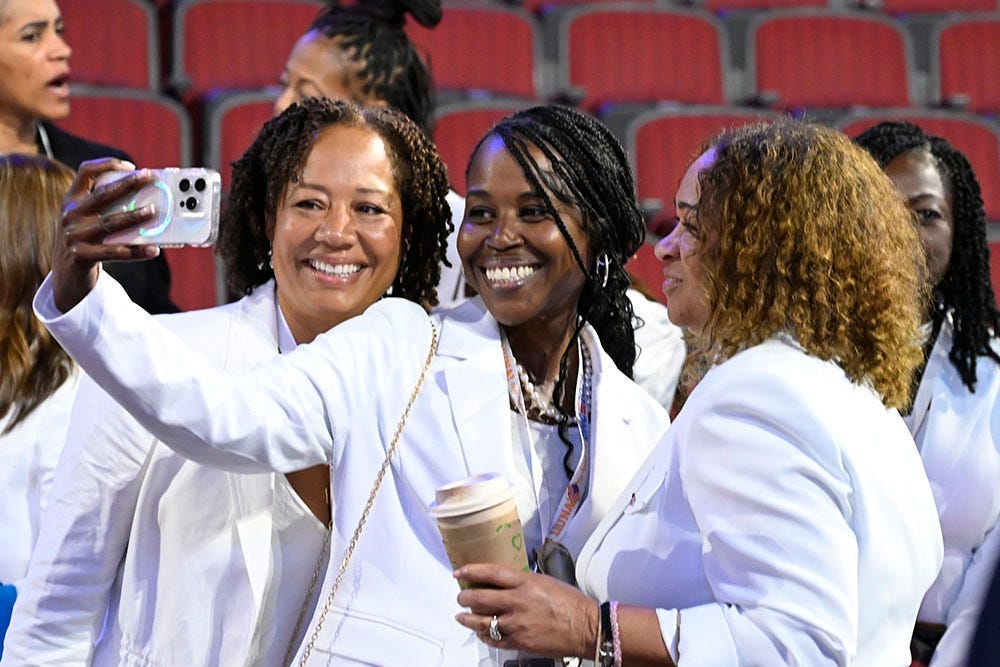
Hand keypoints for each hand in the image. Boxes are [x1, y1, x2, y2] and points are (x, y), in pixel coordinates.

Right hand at [51, 158, 159, 311]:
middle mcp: (70, 215)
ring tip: (153, 211)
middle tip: (149, 177)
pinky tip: (153, 250)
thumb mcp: (86, 220)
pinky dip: (137, 251)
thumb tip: (148, 201)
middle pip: (102, 195)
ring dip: (134, 216)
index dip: (107, 164)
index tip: (131, 166)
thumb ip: (105, 208)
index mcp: (71, 201)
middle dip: (128, 184)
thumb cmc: (86, 241)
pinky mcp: (82, 256)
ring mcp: (74, 236)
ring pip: (110, 223)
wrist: (66, 275)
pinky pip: (115, 252)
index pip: (85, 172)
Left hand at [454, 563, 597, 658]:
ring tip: (462, 616)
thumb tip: (503, 582)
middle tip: (461, 596)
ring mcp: (517, 624)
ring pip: (482, 622)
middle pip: (481, 598)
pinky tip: (480, 633)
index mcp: (526, 583)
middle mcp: (518, 602)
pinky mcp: (520, 642)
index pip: (492, 573)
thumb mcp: (545, 581)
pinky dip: (483, 635)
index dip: (472, 571)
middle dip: (465, 597)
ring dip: (468, 618)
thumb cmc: (570, 602)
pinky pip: (494, 639)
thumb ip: (523, 582)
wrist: (586, 628)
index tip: (459, 572)